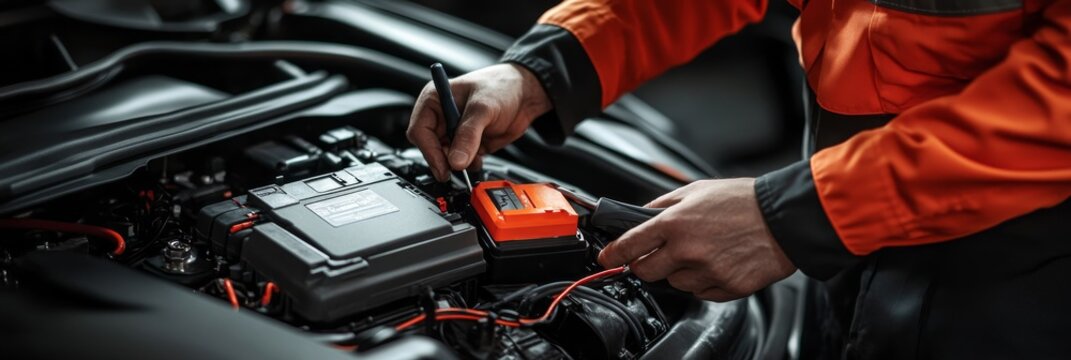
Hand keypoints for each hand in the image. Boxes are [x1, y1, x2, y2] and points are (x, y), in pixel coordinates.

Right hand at [407, 63, 551, 180]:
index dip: (429, 150)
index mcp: (436, 100)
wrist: (526, 94)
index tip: (444, 165)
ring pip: (445, 157)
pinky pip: (461, 161)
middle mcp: (442, 116)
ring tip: (474, 158)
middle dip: (443, 159)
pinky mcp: (468, 143)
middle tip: (458, 166)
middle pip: (430, 147)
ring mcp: (455, 131)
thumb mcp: (483, 108)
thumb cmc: (502, 86)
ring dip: (458, 163)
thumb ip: (469, 134)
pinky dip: (468, 164)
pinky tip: (479, 159)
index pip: (420, 130)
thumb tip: (455, 160)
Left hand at [597, 178, 796, 301]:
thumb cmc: (743, 201)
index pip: (630, 244)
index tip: (606, 257)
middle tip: (658, 253)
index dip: (613, 253)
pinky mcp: (725, 288)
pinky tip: (718, 261)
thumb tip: (639, 216)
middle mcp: (687, 250)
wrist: (784, 219)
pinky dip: (703, 281)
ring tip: (702, 251)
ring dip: (679, 271)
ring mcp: (706, 272)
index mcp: (676, 223)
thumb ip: (662, 204)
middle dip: (644, 264)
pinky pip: (700, 292)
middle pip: (645, 271)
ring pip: (674, 283)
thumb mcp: (696, 190)